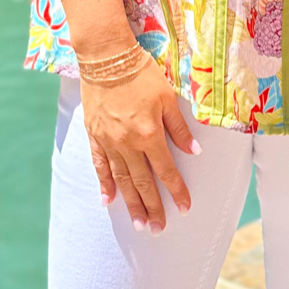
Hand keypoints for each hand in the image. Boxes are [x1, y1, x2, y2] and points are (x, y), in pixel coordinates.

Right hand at [82, 57, 198, 231]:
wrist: (106, 59)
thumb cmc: (141, 75)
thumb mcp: (167, 98)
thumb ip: (180, 129)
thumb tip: (194, 153)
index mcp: (149, 134)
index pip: (166, 171)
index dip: (177, 191)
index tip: (185, 208)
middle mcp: (128, 144)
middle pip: (142, 183)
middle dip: (153, 207)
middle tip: (158, 229)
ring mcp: (108, 142)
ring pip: (121, 180)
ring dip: (131, 204)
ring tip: (138, 224)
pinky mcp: (94, 136)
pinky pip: (99, 166)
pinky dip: (104, 184)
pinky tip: (108, 201)